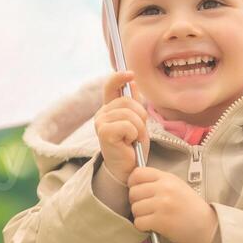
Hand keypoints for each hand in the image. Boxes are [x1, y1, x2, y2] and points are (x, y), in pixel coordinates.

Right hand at [94, 70, 149, 184]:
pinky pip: (128, 125)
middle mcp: (102, 113)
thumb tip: (132, 81)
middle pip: (127, 101)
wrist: (127, 168)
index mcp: (109, 109)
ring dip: (139, 128)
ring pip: (130, 114)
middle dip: (140, 116)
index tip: (130, 74)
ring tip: (134, 139)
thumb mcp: (136, 121)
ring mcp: (101, 122)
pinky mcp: (104, 133)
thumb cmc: (131, 146)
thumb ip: (133, 103)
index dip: (119, 77)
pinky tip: (129, 143)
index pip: (110, 86)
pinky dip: (134, 135)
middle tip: (137, 132)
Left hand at [127, 166, 218, 242]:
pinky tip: (154, 226)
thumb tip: (135, 182)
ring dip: (141, 216)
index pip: (138, 173)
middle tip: (147, 208)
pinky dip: (144, 227)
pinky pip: (139, 222)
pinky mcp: (161, 221)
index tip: (139, 191)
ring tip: (153, 218)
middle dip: (136, 202)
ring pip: (135, 208)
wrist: (207, 226)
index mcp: (167, 178)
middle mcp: (164, 188)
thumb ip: (158, 182)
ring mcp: (162, 204)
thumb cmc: (191, 208)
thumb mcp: (177, 186)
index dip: (133, 183)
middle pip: (133, 192)